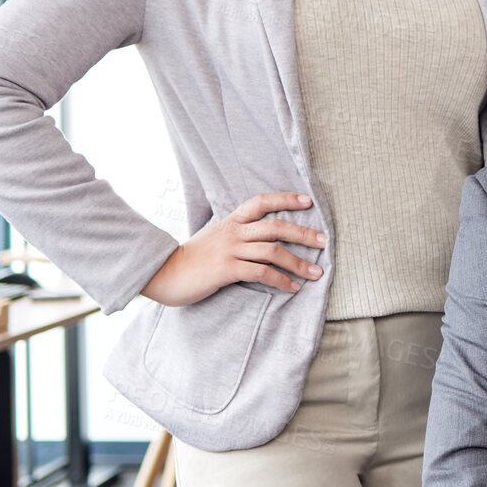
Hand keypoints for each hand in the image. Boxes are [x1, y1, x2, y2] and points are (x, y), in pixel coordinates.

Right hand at [141, 193, 324, 305]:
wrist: (162, 273)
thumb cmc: (191, 259)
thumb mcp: (214, 237)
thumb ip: (236, 234)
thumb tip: (260, 236)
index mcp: (230, 221)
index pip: (261, 202)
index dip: (285, 199)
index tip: (308, 201)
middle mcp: (233, 232)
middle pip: (276, 227)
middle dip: (303, 233)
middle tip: (324, 241)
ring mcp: (230, 250)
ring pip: (273, 251)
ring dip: (298, 263)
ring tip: (316, 273)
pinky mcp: (226, 270)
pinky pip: (261, 273)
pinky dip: (281, 280)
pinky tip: (293, 287)